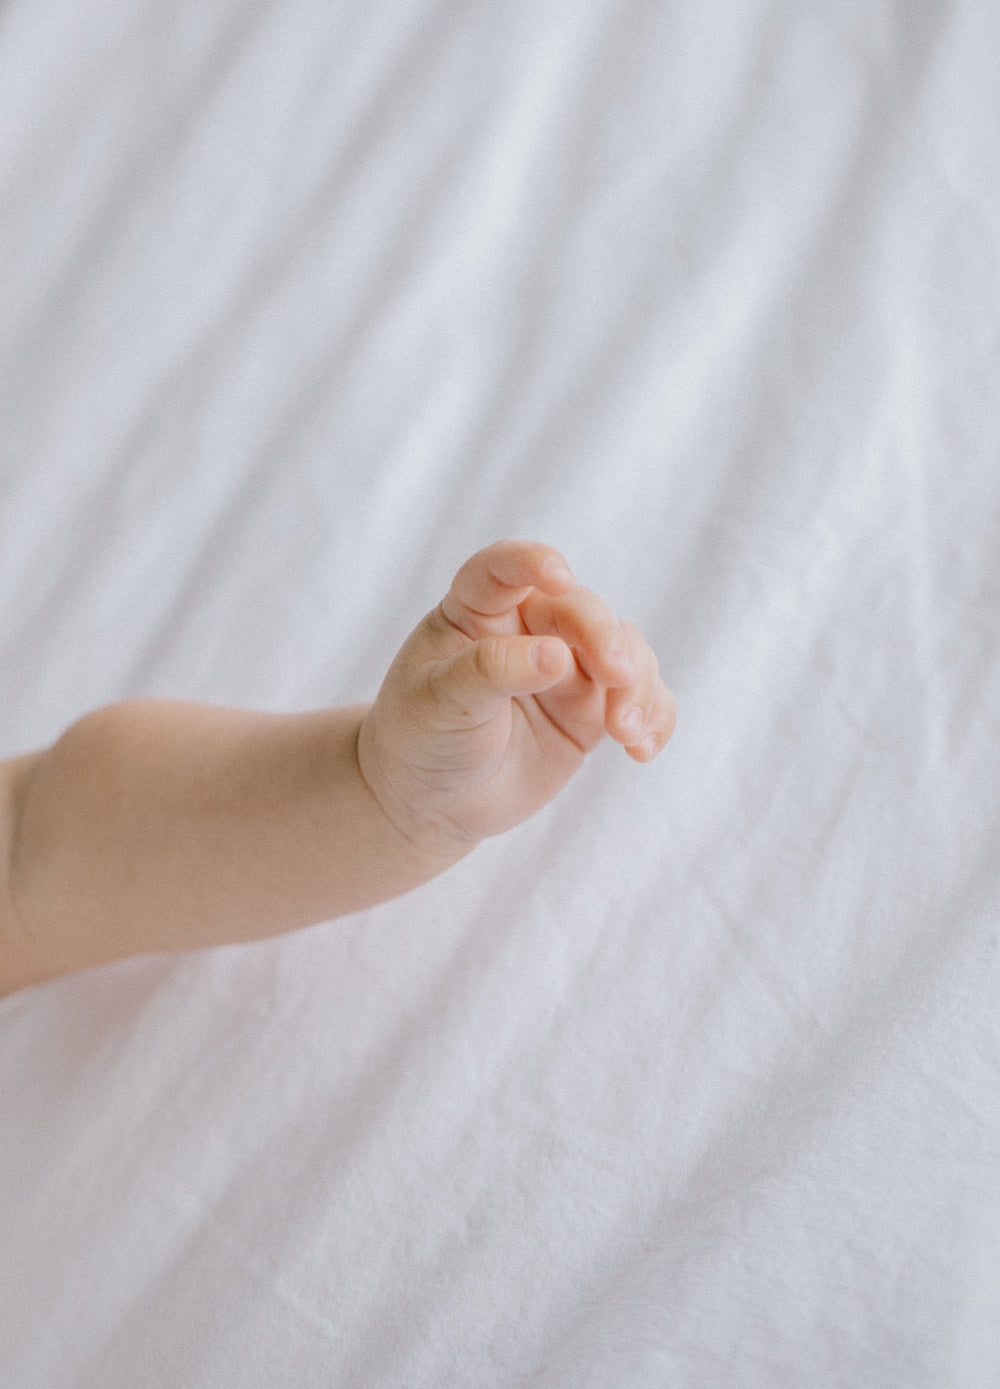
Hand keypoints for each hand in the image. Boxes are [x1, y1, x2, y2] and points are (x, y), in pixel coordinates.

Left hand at [356, 540, 675, 856]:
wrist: (432, 802)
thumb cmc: (421, 737)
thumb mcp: (440, 703)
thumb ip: (492, 670)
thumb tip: (557, 654)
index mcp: (476, 609)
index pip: (505, 569)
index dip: (533, 562)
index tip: (558, 576)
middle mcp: (529, 627)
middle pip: (581, 611)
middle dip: (606, 639)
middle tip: (617, 676)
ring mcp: (567, 667)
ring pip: (624, 651)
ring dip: (637, 684)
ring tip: (627, 732)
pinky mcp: (592, 708)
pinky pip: (640, 699)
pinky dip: (653, 717)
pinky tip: (643, 750)